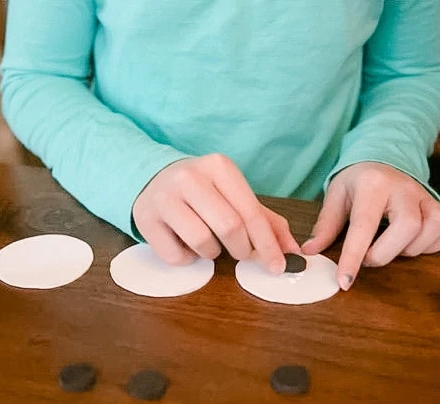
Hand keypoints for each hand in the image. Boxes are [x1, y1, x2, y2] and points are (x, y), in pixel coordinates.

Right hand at [133, 154, 299, 271]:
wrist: (153, 180)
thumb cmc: (202, 192)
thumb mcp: (233, 196)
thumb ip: (265, 221)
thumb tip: (292, 251)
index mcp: (218, 166)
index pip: (250, 211)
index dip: (267, 244)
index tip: (277, 266)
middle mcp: (190, 177)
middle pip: (229, 227)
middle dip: (242, 249)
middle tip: (240, 253)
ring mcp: (165, 197)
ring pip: (202, 242)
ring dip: (212, 253)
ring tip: (208, 243)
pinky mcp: (146, 219)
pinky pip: (176, 255)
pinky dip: (187, 259)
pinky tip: (185, 245)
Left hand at [302, 162, 439, 290]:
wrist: (382, 162)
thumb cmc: (357, 182)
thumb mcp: (336, 197)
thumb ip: (325, 226)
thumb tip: (309, 252)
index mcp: (373, 184)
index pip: (364, 225)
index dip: (353, 256)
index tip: (345, 280)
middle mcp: (405, 189)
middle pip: (406, 228)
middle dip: (383, 253)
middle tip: (366, 257)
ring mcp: (427, 198)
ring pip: (429, 233)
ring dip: (405, 250)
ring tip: (386, 245)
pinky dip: (427, 247)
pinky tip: (408, 242)